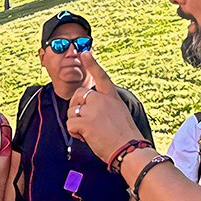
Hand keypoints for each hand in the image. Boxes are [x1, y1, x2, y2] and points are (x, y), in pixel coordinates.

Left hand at [66, 50, 143, 164]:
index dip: (92, 64)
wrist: (129, 149)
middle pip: (77, 96)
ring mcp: (92, 109)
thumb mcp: (119, 112)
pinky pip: (70, 124)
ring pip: (72, 111)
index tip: (84, 52)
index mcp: (111, 96)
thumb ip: (105, 106)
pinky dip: (75, 133)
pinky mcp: (85, 121)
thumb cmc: (125, 136)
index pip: (101, 76)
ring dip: (76, 124)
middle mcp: (101, 99)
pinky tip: (87, 138)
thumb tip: (87, 108)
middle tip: (86, 123)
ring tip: (91, 133)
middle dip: (76, 108)